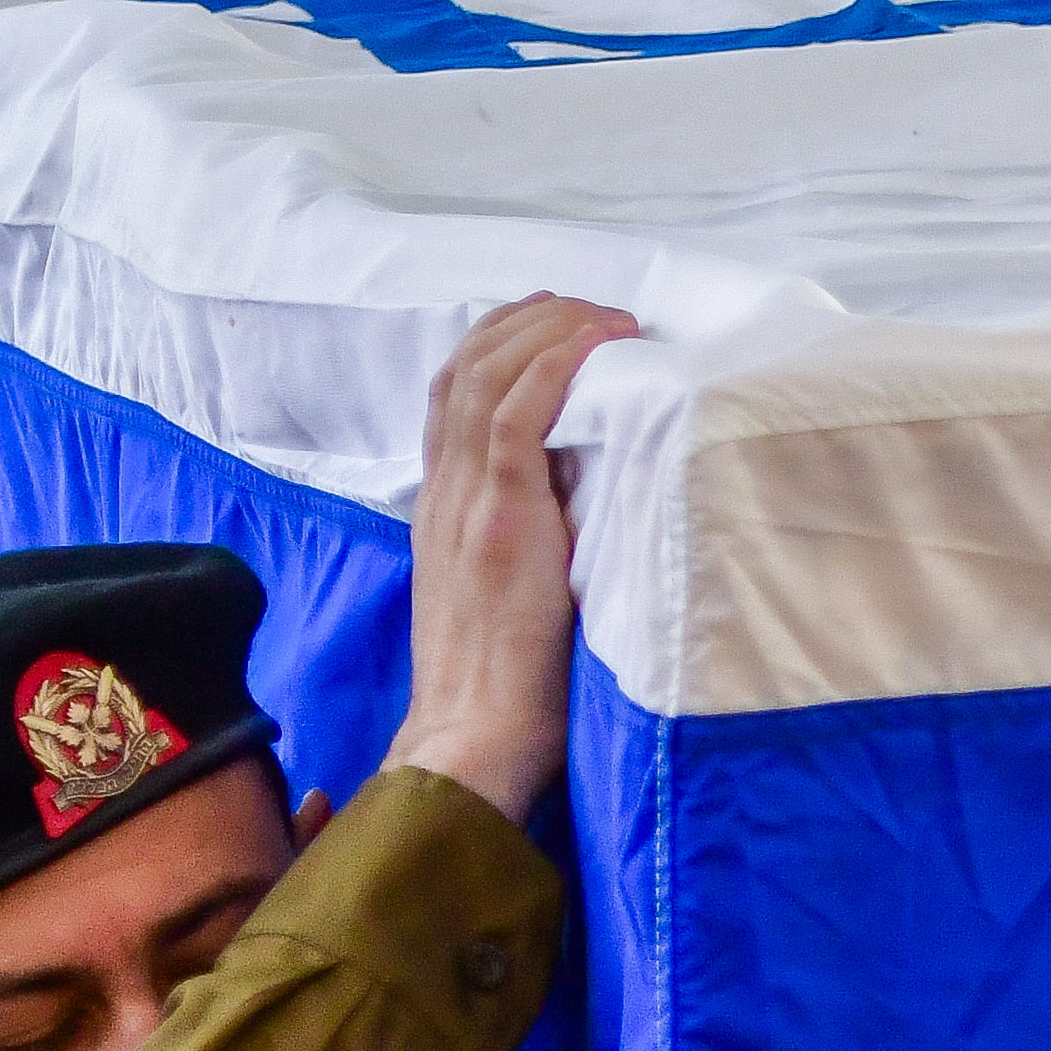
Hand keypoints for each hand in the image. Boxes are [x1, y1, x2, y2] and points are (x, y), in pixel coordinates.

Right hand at [388, 292, 638, 822]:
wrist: (472, 741)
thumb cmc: (502, 688)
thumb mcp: (504, 591)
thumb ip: (524, 535)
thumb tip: (584, 493)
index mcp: (442, 507)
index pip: (451, 394)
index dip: (499, 344)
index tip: (557, 327)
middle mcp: (444, 493)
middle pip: (464, 365)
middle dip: (528, 320)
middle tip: (591, 309)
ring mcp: (465, 504)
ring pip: (486, 374)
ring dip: (552, 330)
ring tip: (608, 318)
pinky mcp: (498, 522)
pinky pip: (515, 414)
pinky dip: (556, 367)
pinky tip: (601, 346)